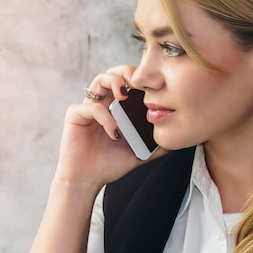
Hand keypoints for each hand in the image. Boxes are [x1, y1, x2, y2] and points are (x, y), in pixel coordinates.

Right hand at [54, 65, 150, 190]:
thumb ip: (156, 144)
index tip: (153, 87)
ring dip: (114, 83)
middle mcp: (102, 103)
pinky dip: (106, 118)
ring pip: (99, 80)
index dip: (139, 79)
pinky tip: (114, 134)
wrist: (88, 180)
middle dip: (126, 73)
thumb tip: (177, 141)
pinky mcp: (75, 115)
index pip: (128, 83)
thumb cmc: (110, 164)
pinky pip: (92, 108)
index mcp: (117, 108)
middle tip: (138, 84)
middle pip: (113, 73)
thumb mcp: (139, 152)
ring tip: (124, 97)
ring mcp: (88, 107)